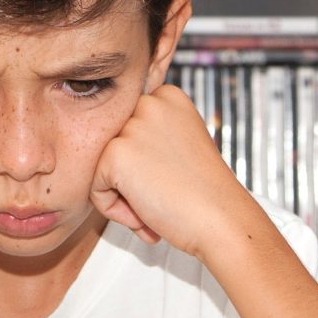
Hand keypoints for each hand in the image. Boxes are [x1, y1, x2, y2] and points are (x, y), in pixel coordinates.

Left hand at [91, 84, 247, 258]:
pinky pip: (96, 189)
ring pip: (102, 169)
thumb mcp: (182, 146)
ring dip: (125, 197)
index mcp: (167, 97)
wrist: (221, 220)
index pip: (130, 131)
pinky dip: (115, 210)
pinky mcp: (115, 152)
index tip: (173, 178)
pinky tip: (147, 214)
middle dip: (133, 180)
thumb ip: (153, 137)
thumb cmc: (204, 193)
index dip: (147, 164)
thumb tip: (125, 147)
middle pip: (115, 148)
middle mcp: (148, 103)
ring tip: (158, 206)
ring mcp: (131, 126)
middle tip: (166, 196)